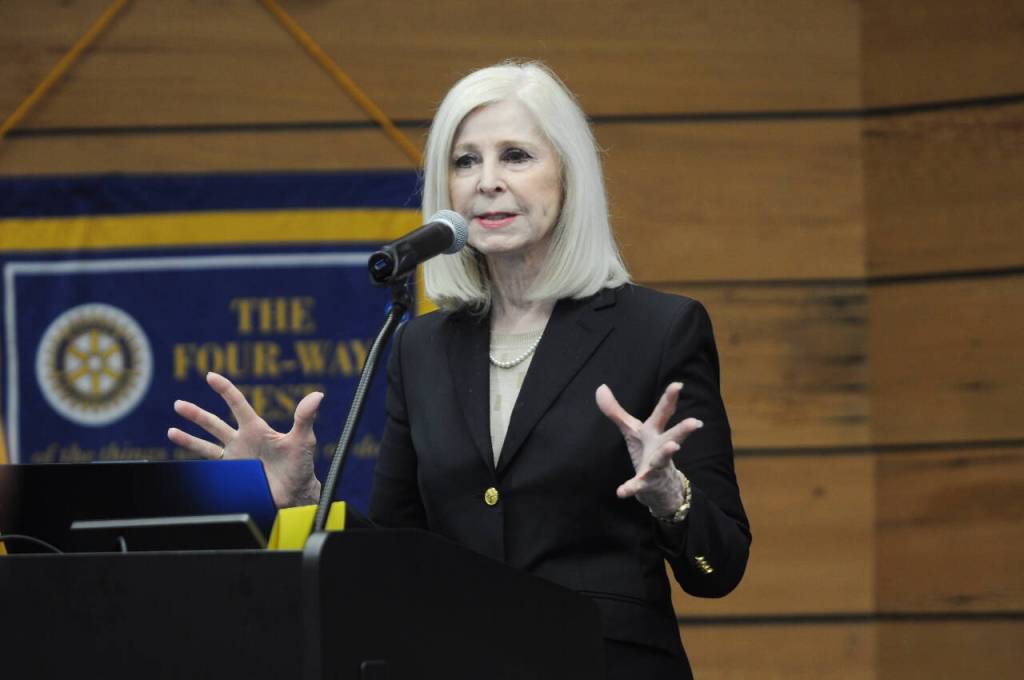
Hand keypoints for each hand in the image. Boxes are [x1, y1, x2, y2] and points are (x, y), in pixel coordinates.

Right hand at [167, 372, 323, 507]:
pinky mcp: (232, 473)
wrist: (295, 493)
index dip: (224, 389)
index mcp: (256, 428)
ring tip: (170, 430)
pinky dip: (194, 465)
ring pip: (206, 445)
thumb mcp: (303, 439)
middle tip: (178, 404)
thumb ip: (305, 417)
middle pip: (214, 423)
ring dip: (188, 438)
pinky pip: (209, 467)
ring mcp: (235, 457)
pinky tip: (181, 461)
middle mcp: (242, 440)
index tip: (210, 376)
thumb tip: (317, 395)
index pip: (237, 404)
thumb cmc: (301, 465)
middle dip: (196, 414)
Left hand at [595, 382, 701, 515]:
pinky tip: (621, 492)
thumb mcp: (631, 431)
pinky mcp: (647, 483)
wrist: (659, 488)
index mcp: (655, 432)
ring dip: (668, 453)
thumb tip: (600, 387)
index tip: (678, 385)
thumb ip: (616, 411)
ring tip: (674, 446)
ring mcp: (656, 466)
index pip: (664, 413)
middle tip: (696, 422)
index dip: (670, 398)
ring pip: (663, 459)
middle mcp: (660, 447)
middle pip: (673, 435)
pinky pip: (639, 486)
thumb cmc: (646, 452)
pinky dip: (630, 488)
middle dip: (684, 429)